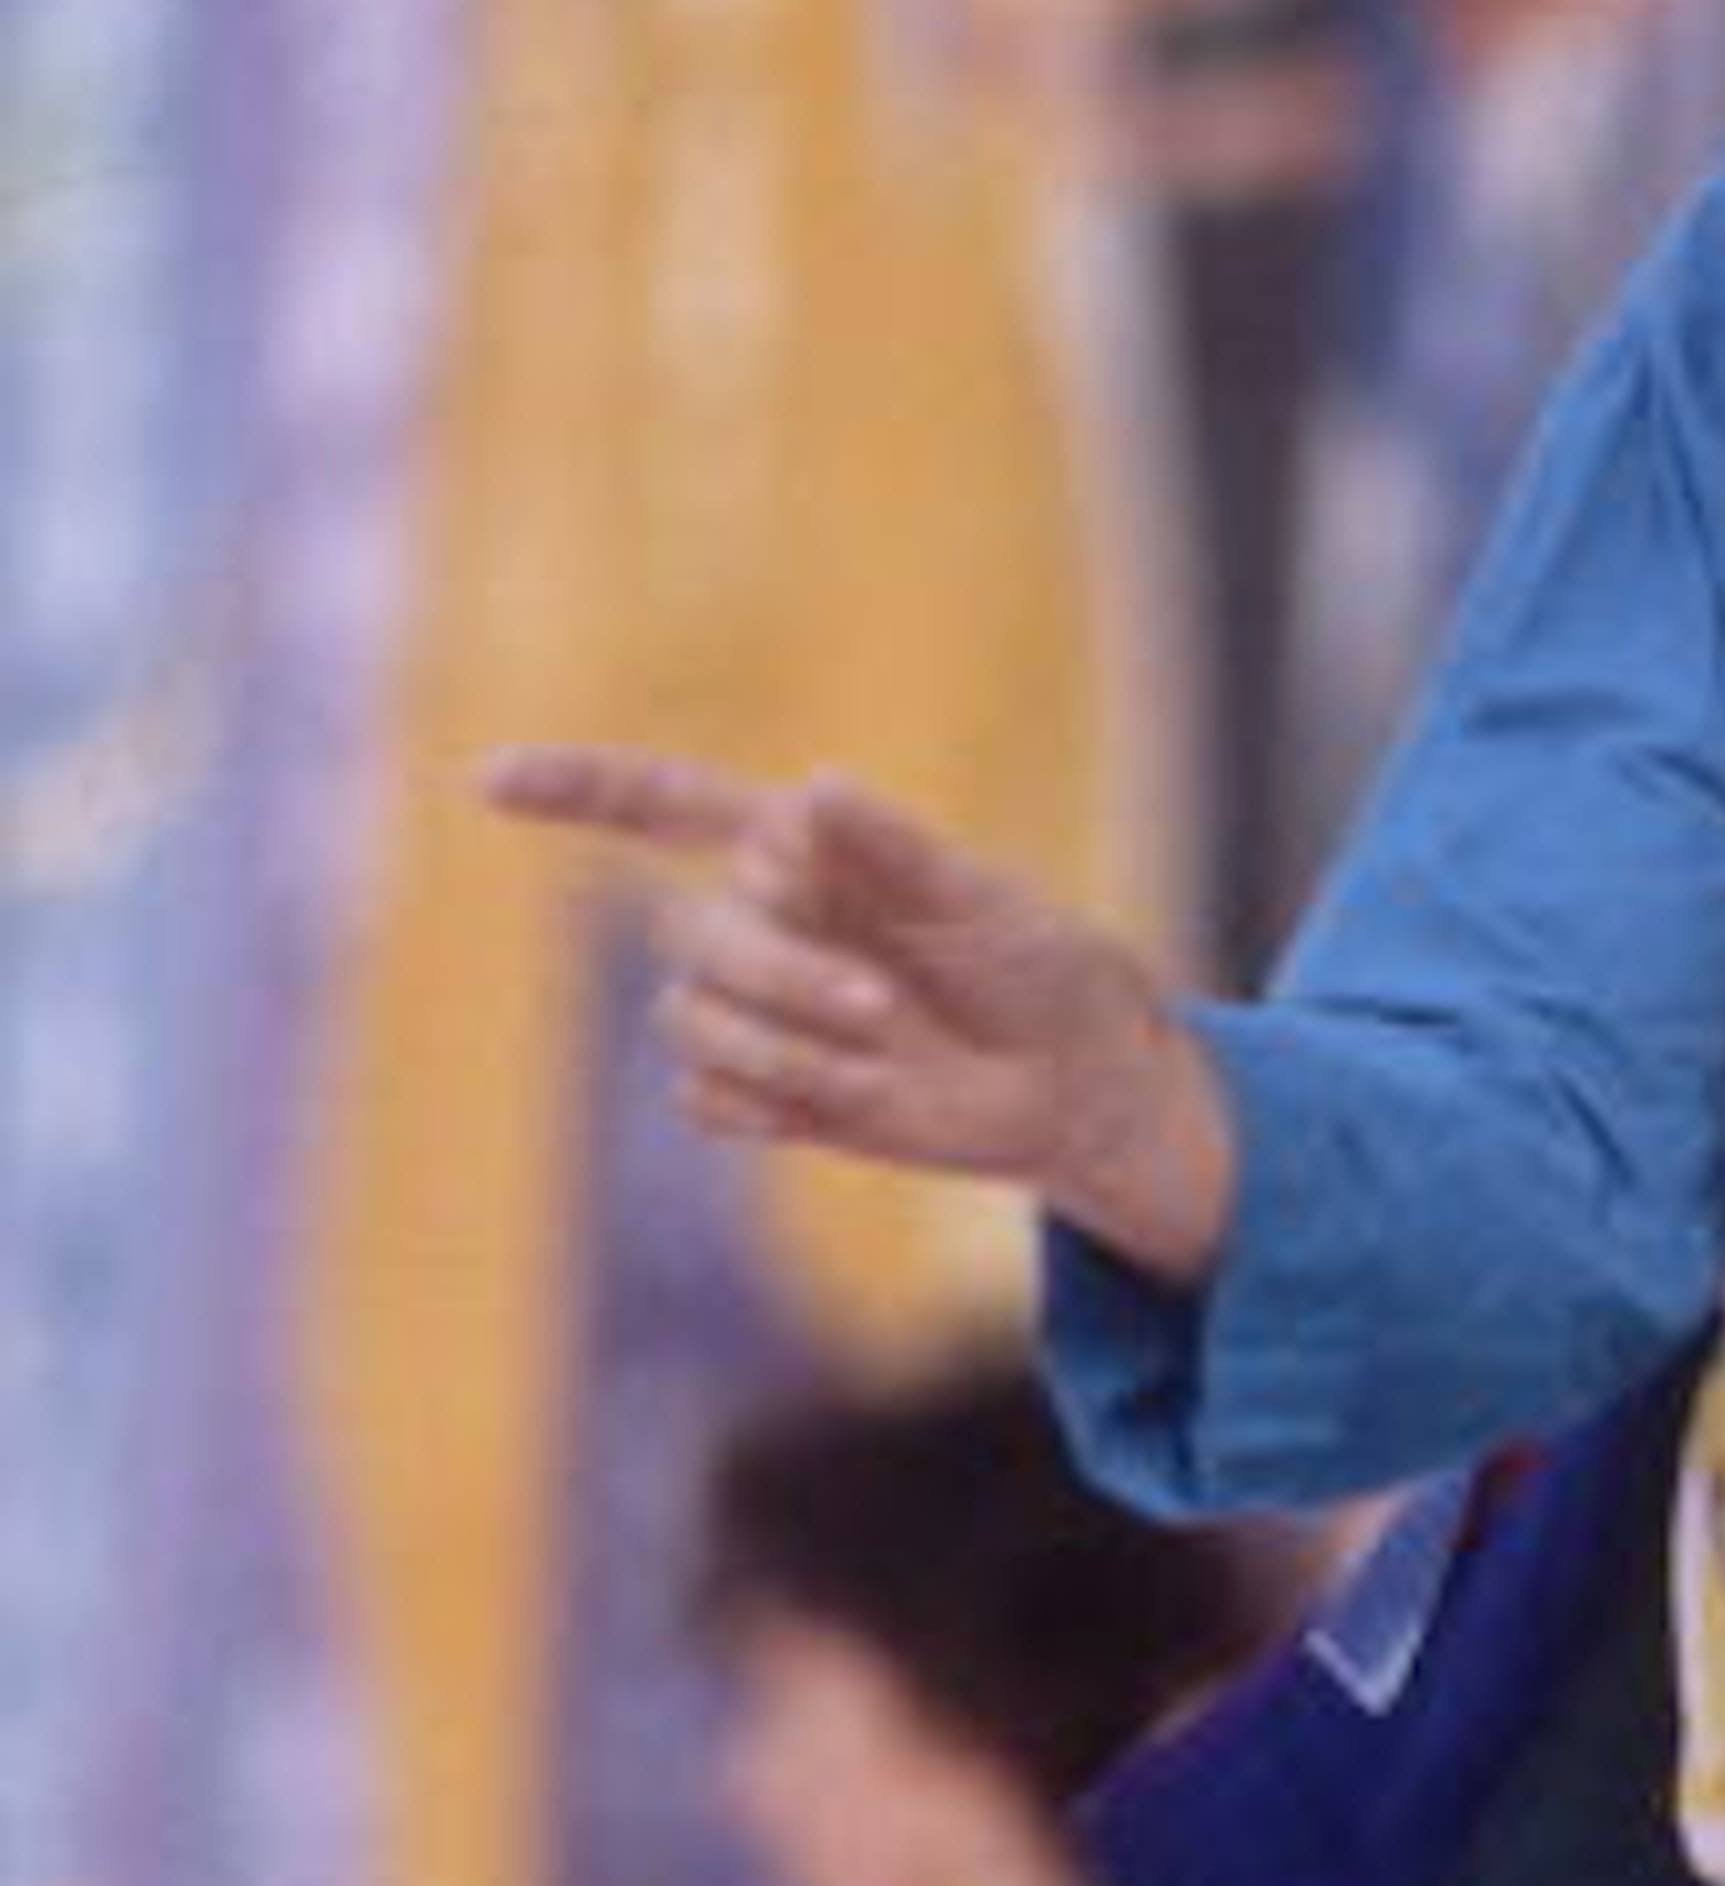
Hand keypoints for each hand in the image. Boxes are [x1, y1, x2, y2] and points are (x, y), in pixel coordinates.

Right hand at [485, 749, 1233, 1280]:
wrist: (1073, 1084)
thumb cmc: (1041, 966)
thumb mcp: (983, 898)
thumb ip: (895, 849)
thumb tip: (811, 790)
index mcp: (804, 852)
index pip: (665, 805)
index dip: (578, 790)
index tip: (489, 781)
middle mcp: (767, 923)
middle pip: (693, 937)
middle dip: (777, 974)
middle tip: (877, 1004)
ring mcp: (764, 1011)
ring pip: (691, 1025)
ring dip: (779, 1048)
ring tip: (879, 1059)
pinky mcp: (772, 1092)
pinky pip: (708, 1099)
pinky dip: (769, 1104)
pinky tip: (843, 1103)